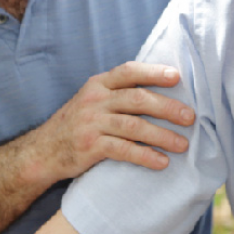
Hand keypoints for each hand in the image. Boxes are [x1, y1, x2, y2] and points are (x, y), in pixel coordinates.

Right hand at [26, 61, 194, 183]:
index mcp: (99, 84)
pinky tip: (161, 162)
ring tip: (183, 145)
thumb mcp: (93, 99)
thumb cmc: (78, 123)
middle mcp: (95, 100)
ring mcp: (91, 123)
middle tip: (190, 117)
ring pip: (134, 125)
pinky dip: (145, 156)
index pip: (129, 71)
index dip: (153, 72)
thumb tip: (163, 90)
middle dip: (167, 107)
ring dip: (162, 136)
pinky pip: (123, 149)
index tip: (177, 77)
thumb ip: (119, 93)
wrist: (43, 151)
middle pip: (137, 99)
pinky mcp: (90, 146)